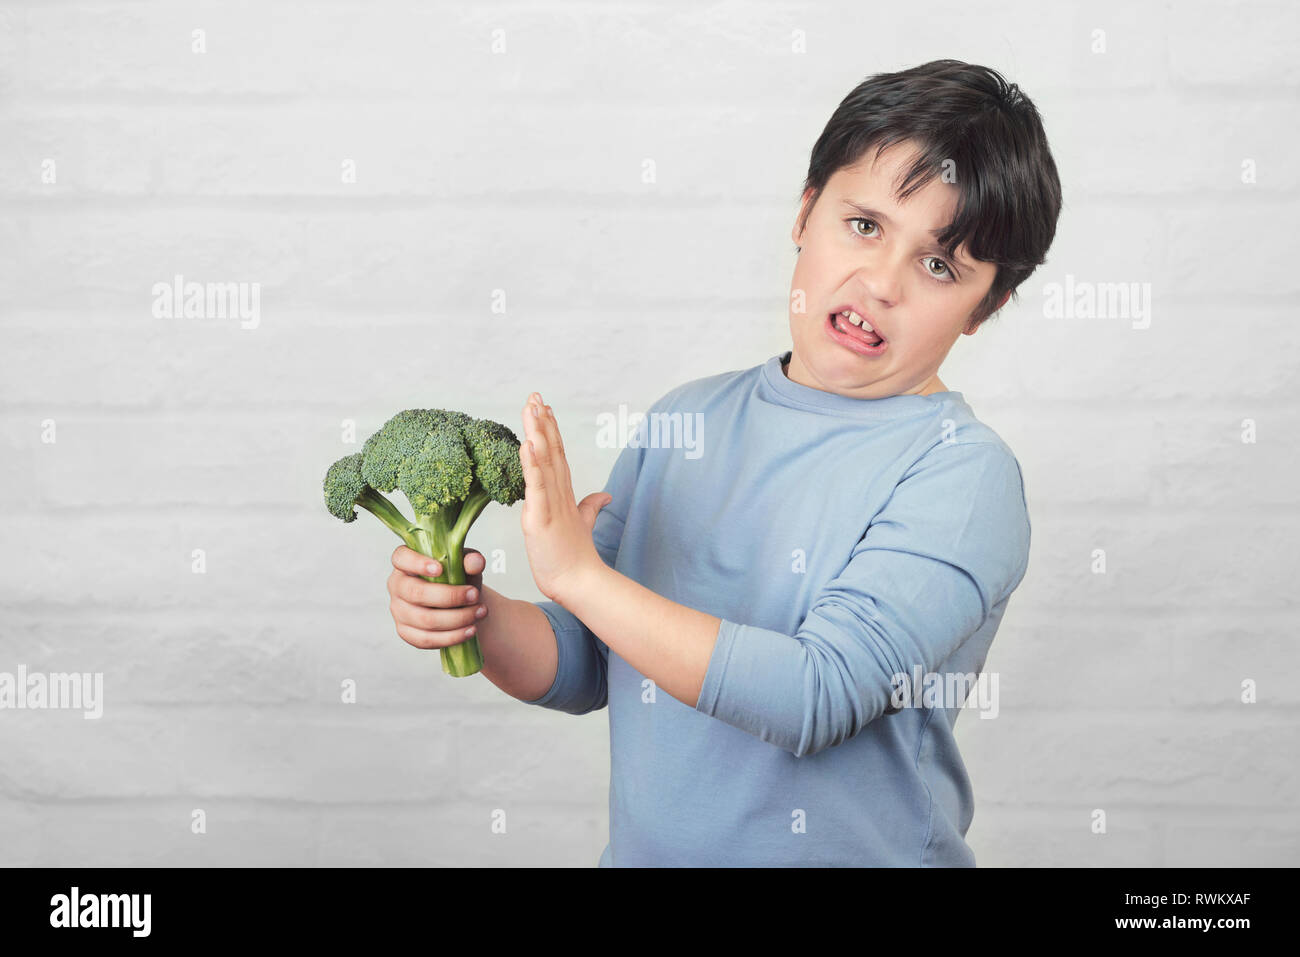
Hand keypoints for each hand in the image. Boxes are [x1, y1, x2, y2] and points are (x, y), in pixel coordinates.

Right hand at [387, 545, 487, 649]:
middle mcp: (397, 586)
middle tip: (475, 595)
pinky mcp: (406, 632)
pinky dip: (452, 636)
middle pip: (416, 593)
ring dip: (457, 618)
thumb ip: (471, 560)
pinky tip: (470, 630)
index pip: (401, 558)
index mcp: (405, 562)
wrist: (459, 602)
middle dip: (450, 596)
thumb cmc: (457, 577)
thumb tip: (475, 563)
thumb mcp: (466, 564)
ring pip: (425, 619)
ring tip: (480, 612)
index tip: (440, 569)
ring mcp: (398, 611)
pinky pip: (427, 639)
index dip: (417, 563)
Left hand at [518, 392, 611, 603]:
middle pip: (550, 450)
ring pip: (543, 461)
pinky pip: (535, 486)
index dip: (550, 430)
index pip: (556, 455)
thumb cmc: (575, 558)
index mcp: (564, 494)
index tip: (543, 407)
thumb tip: (605, 495)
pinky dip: (531, 464)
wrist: (580, 583)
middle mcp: (559, 493)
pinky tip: (527, 444)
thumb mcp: (582, 525)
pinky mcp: (540, 517)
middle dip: (542, 422)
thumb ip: (591, 506)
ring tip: (531, 408)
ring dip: (537, 433)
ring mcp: (550, 504)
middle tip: (535, 396)